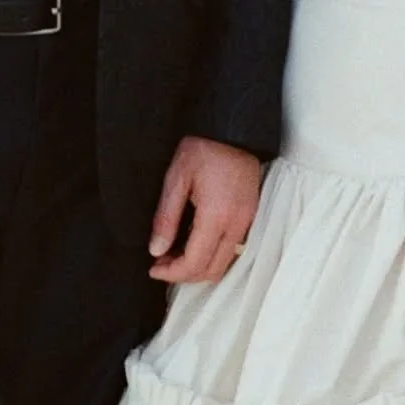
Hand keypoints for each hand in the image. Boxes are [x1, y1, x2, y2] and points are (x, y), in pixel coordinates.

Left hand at [148, 136, 260, 283]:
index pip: (194, 263)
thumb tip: (156, 249)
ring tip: (175, 254)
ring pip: (224, 263)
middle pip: (212, 271)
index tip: (153, 268)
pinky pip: (232, 249)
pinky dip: (212, 255)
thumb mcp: (176, 178)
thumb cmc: (204, 147)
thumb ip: (166, 218)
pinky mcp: (250, 216)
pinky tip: (195, 242)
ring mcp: (247, 221)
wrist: (233, 130)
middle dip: (184, 275)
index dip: (171, 273)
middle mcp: (236, 224)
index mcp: (216, 216)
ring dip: (199, 267)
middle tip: (162, 263)